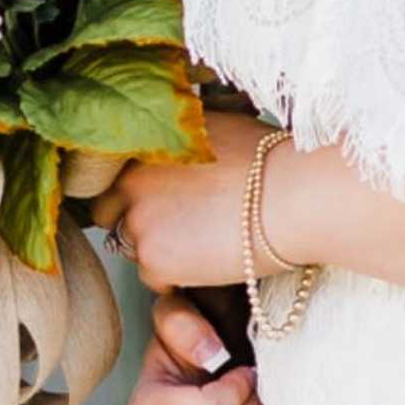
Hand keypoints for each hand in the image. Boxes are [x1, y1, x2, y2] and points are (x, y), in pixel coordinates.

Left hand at [107, 120, 261, 293]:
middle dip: (135, 221)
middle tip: (176, 228)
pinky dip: (176, 276)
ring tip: (202, 243)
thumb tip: (171, 140)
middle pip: (109, 213)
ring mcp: (138, 221)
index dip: (134, 191)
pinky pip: (153, 277)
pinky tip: (209, 261)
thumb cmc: (268, 160)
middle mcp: (129, 181)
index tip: (157, 201)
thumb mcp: (213, 127)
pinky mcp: (154, 260)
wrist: (294, 198)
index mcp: (142, 145)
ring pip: (132, 247)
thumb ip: (179, 135)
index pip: (112, 175)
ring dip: (158, 249)